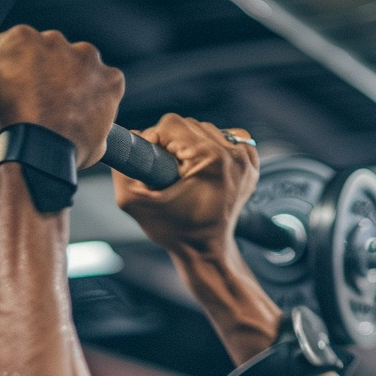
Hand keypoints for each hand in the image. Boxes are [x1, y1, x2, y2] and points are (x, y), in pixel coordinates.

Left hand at [0, 26, 124, 168]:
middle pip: (65, 58)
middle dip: (50, 75)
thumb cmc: (64, 154)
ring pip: (36, 49)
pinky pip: (5, 45)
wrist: (37, 152)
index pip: (93, 77)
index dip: (73, 89)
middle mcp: (85, 55)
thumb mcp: (95, 147)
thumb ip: (95, 126)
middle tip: (35, 100)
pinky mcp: (23, 38)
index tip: (59, 101)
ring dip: (26, 67)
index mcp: (108, 80)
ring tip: (15, 97)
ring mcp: (54, 44)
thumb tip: (82, 127)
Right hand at [113, 114, 259, 255]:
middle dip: (175, 145)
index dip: (155, 141)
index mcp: (208, 159)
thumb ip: (124, 167)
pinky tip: (206, 171)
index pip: (171, 124)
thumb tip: (131, 137)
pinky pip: (227, 139)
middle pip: (190, 125)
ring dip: (193, 147)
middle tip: (172, 174)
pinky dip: (214, 150)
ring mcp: (244, 159)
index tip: (157, 165)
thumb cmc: (175, 232)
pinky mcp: (251, 164)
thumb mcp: (134, 202)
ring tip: (189, 175)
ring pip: (207, 130)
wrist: (206, 251)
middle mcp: (231, 155)